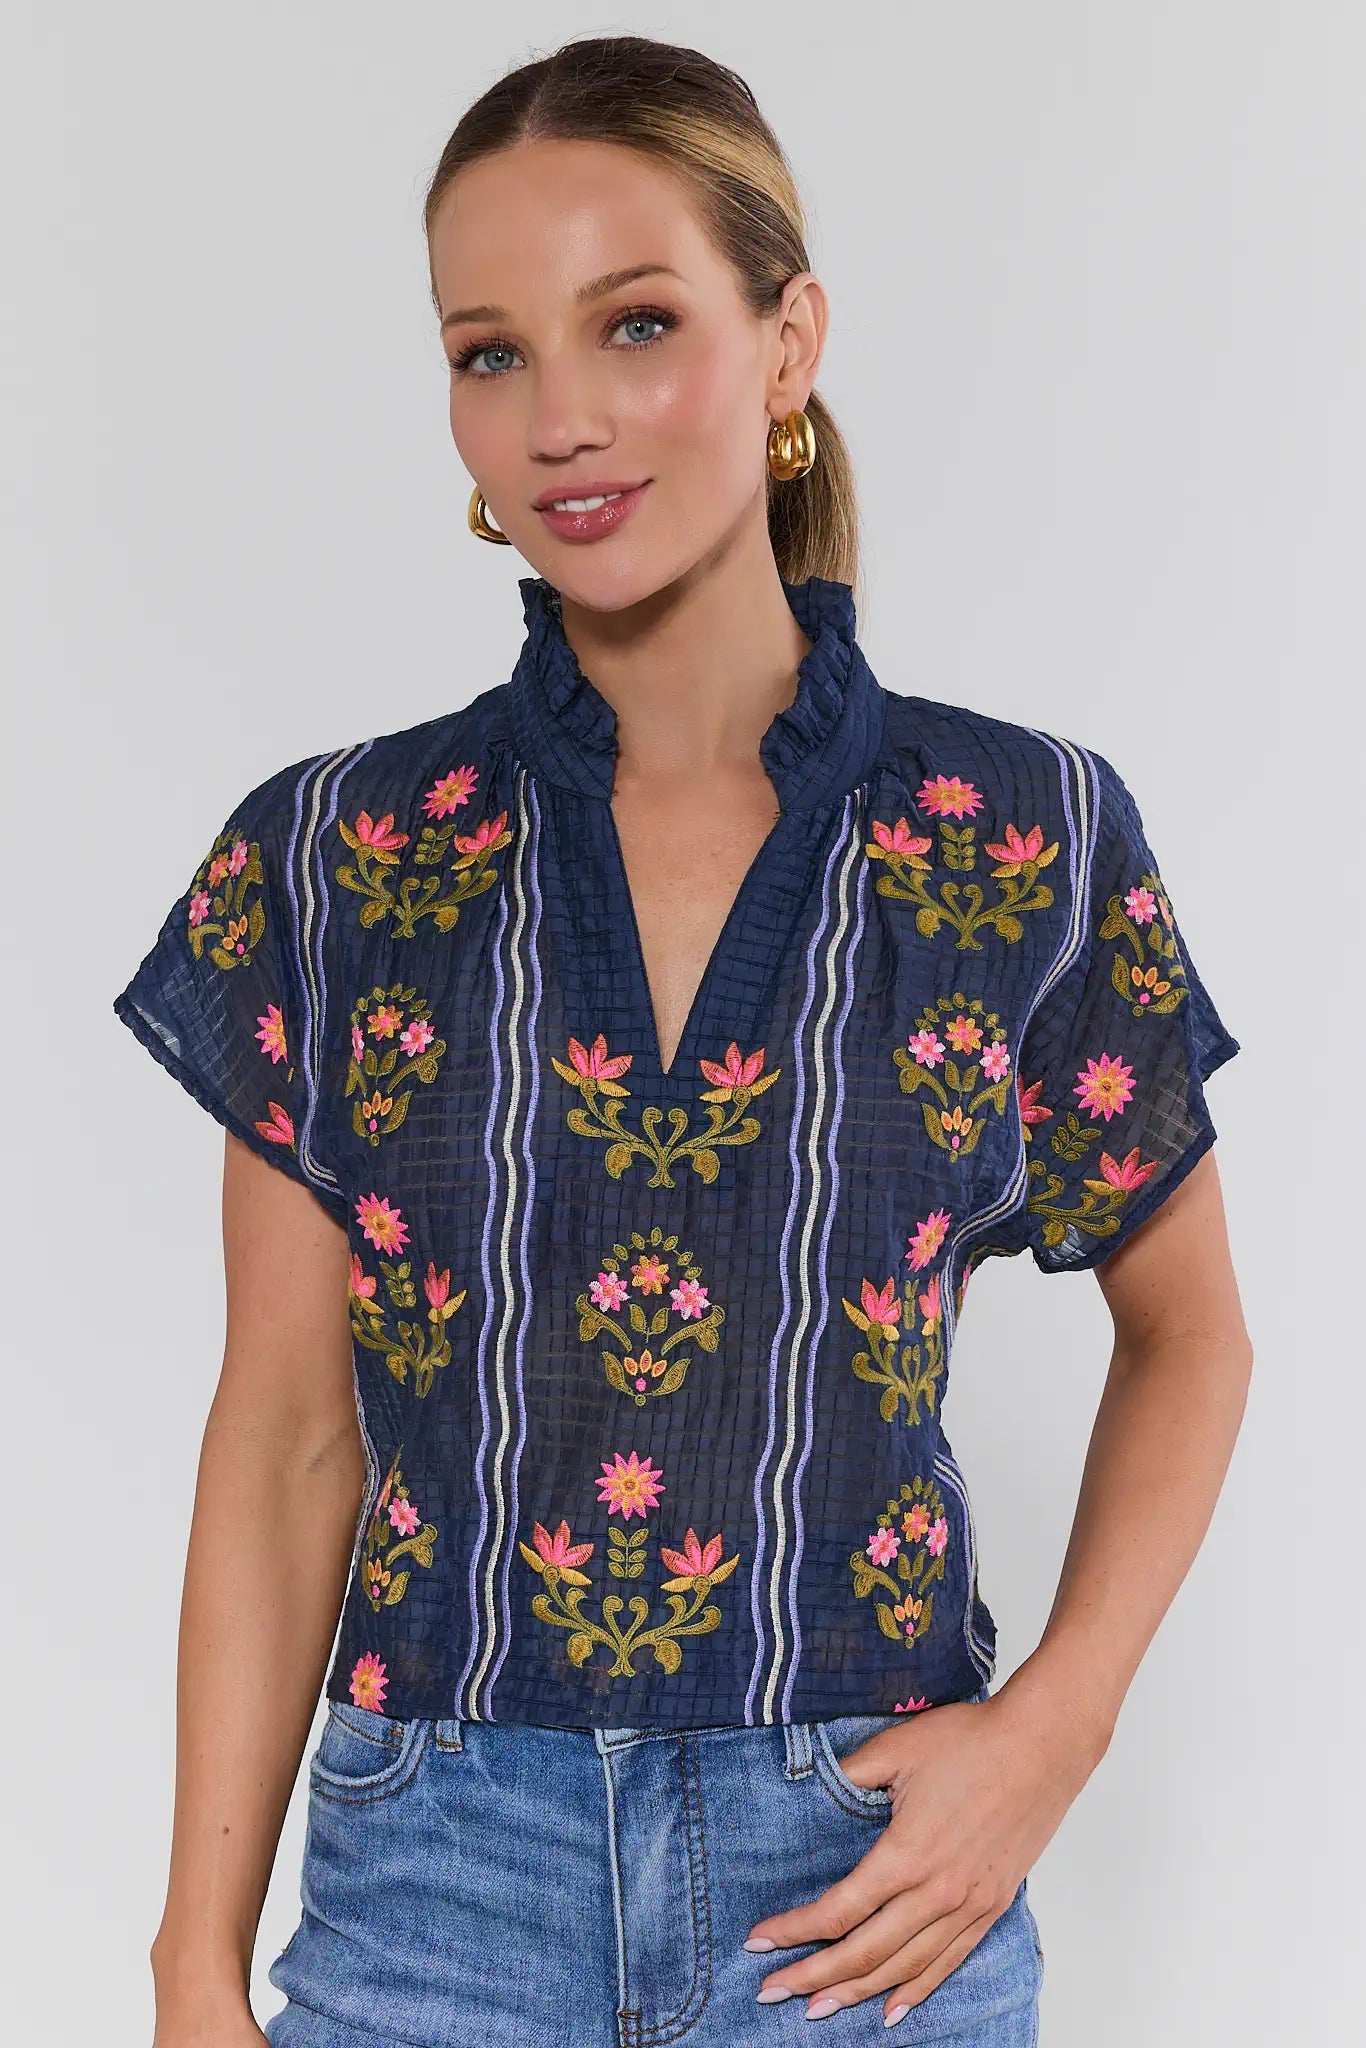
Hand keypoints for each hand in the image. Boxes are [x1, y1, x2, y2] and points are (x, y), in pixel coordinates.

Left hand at [743, 1683, 1097, 2024]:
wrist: (1043, 1745)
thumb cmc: (971, 1739)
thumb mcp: (896, 1747)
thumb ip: (849, 1774)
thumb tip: (806, 1782)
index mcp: (906, 1854)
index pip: (838, 1911)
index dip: (793, 1931)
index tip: (758, 1942)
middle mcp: (937, 1892)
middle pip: (864, 1953)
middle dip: (813, 1976)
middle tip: (771, 1991)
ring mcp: (968, 1905)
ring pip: (903, 1967)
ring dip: (857, 1992)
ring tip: (818, 2007)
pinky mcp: (991, 1906)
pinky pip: (948, 1962)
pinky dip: (916, 1990)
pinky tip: (892, 2009)